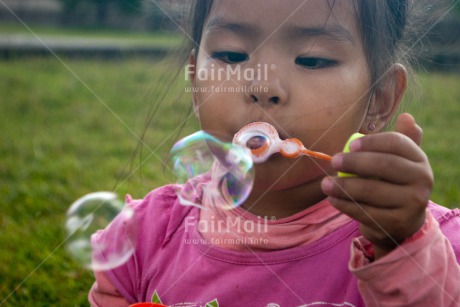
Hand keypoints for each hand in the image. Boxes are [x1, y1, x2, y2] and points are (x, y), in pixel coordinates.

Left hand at [321, 113, 432, 258]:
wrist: (402, 222)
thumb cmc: (393, 183)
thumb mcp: (399, 162)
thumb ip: (399, 141)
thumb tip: (407, 117)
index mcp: (419, 159)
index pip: (396, 143)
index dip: (372, 142)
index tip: (350, 144)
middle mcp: (422, 179)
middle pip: (384, 165)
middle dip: (354, 162)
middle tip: (333, 161)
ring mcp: (412, 203)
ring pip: (371, 191)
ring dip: (343, 186)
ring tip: (325, 184)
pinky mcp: (397, 223)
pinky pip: (366, 212)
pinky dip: (345, 205)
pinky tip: (333, 199)